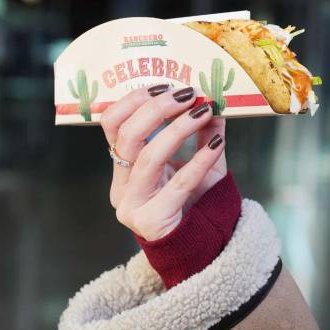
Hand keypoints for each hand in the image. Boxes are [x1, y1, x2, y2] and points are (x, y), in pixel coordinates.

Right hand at [100, 85, 226, 240]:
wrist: (203, 245)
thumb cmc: (196, 201)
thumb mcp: (199, 161)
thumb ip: (202, 133)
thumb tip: (214, 100)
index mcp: (123, 166)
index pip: (111, 124)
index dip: (134, 100)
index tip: (164, 84)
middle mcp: (121, 185)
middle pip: (127, 136)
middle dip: (157, 110)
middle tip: (187, 94)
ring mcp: (133, 205)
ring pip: (148, 157)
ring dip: (178, 130)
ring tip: (204, 112)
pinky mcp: (152, 221)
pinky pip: (178, 184)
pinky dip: (200, 159)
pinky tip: (218, 144)